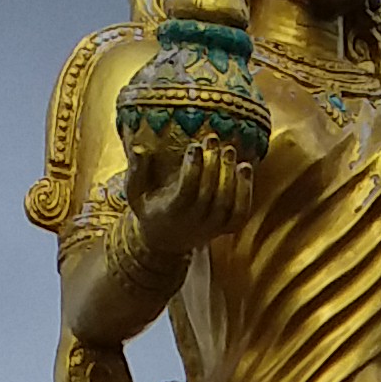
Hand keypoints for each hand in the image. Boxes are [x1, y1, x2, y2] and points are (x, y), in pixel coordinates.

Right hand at [125, 138, 243, 258]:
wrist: (165, 241)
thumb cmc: (149, 208)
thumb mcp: (135, 192)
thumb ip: (136, 172)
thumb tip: (140, 149)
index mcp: (170, 213)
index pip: (186, 192)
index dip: (192, 169)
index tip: (194, 146)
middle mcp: (194, 223)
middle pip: (209, 196)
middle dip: (212, 165)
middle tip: (213, 140)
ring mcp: (212, 228)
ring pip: (227, 205)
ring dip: (230, 176)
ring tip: (230, 150)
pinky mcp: (225, 228)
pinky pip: (240, 213)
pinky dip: (245, 192)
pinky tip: (244, 168)